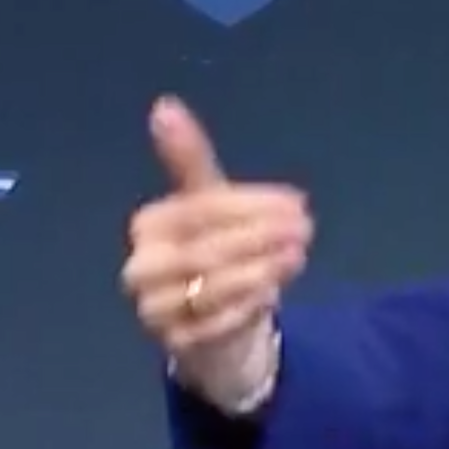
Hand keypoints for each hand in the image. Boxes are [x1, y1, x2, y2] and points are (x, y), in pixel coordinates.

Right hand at [120, 97, 309, 364]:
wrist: (215, 322)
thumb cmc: (214, 251)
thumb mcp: (210, 203)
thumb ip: (190, 159)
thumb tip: (164, 104)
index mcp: (149, 225)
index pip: (203, 210)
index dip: (251, 205)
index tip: (298, 202)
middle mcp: (142, 268)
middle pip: (205, 250)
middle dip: (260, 237)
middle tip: (306, 228)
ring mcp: (155, 310)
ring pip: (209, 287)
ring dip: (259, 270)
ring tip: (297, 255)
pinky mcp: (176, 344)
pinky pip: (212, 325)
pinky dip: (246, 306)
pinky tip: (273, 292)